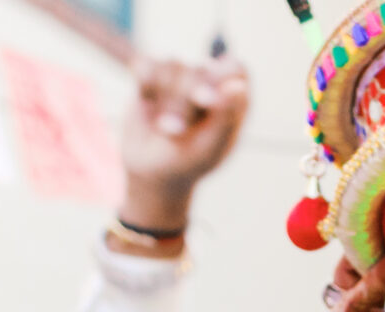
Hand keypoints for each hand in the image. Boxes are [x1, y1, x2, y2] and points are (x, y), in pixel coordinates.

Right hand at [116, 55, 250, 234]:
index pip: (236, 70)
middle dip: (185, 102)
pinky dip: (146, 85)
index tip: (209, 100)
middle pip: (200, 70)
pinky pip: (147, 65)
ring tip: (165, 129)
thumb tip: (238, 86)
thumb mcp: (209, 149)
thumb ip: (225, 118)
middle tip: (177, 131)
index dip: (223, 76)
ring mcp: (180, 77)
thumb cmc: (188, 164)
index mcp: (231, 99)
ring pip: (173, 66)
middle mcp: (208, 82)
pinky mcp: (151, 76)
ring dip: (166, 101)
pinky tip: (147, 103)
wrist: (149, 173)